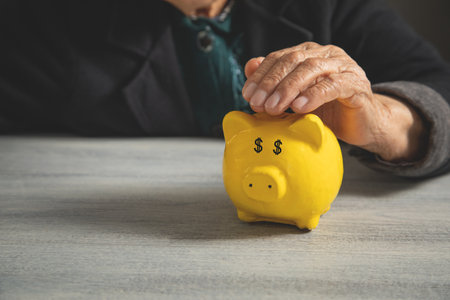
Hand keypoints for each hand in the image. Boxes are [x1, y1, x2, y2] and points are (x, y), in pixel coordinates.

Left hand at [242, 42, 426, 161]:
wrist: (361, 125)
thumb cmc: (327, 111)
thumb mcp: (294, 99)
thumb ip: (273, 83)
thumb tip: (249, 65)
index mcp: (310, 54)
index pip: (280, 57)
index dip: (261, 75)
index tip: (247, 94)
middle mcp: (327, 55)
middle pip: (293, 60)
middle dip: (271, 83)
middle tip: (257, 104)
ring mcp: (343, 67)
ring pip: (311, 69)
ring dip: (288, 89)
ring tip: (273, 108)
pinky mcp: (356, 85)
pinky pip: (333, 86)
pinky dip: (314, 95)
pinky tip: (299, 107)